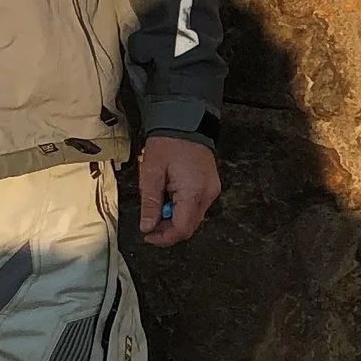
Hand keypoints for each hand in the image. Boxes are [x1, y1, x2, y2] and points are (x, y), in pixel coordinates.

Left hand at [137, 132, 220, 247]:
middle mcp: (208, 194)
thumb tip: (147, 226)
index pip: (182, 229)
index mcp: (193, 192)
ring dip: (174, 218)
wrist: (185, 122)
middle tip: (149, 221)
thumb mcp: (151, 172)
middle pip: (189, 226)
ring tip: (158, 202)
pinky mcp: (211, 186)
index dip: (164, 238)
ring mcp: (212, 190)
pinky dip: (182, 208)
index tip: (148, 235)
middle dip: (168, 229)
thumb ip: (150, 202)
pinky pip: (197, 206)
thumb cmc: (168, 143)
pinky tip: (170, 195)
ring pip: (193, 218)